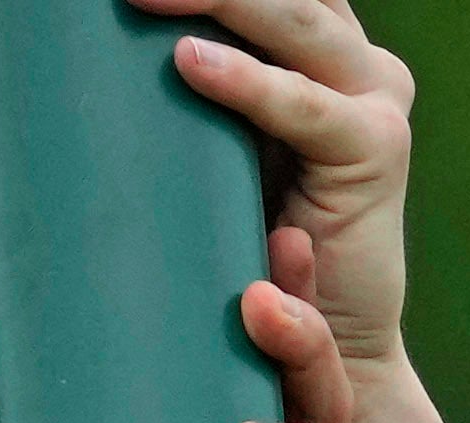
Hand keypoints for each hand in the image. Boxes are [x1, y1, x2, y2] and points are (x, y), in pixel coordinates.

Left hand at [172, 0, 418, 380]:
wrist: (327, 342)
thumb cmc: (254, 241)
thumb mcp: (217, 150)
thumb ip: (194, 91)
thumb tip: (92, 43)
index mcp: (315, 47)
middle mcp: (354, 59)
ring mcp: (374, 97)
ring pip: (298, 19)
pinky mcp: (378, 150)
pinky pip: (307, 105)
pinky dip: (250, 84)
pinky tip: (190, 63)